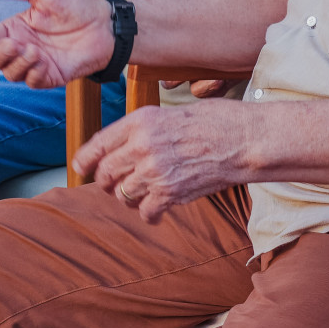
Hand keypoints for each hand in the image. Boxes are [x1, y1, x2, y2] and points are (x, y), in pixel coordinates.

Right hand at [0, 0, 113, 88]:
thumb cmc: (76, 3)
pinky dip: (32, 73)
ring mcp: (36, 63)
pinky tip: (42, 61)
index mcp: (16, 27)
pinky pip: (32, 82)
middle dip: (0, 54)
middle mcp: (23, 47)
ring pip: (11, 73)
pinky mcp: (51, 75)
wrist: (105, 23)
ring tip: (34, 50)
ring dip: (18, 63)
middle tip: (16, 44)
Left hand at [72, 99, 247, 221]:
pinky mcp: (170, 193)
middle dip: (108, 183)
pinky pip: (145, 212)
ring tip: (145, 194)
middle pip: (105, 175)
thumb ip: (143, 129)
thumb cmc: (216, 121)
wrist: (246, 140)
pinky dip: (150, 214)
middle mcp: (142, 145)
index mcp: (141, 121)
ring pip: (123, 196)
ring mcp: (155, 171)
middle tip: (117, 184)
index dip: (85, 161)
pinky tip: (157, 210)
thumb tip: (120, 148)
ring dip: (130, 198)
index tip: (83, 168)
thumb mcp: (171, 112)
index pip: (97, 145)